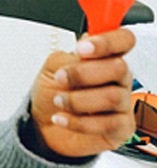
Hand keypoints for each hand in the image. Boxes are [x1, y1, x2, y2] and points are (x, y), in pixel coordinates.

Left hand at [28, 28, 135, 158]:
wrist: (44, 124)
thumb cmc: (52, 91)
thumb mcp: (52, 67)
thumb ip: (69, 57)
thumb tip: (83, 51)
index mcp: (103, 56)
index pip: (123, 40)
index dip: (107, 41)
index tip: (82, 49)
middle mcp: (117, 78)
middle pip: (119, 68)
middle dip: (83, 73)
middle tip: (61, 78)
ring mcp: (122, 103)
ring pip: (113, 97)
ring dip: (77, 99)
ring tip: (59, 100)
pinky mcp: (121, 128)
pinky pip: (108, 124)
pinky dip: (79, 121)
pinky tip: (63, 117)